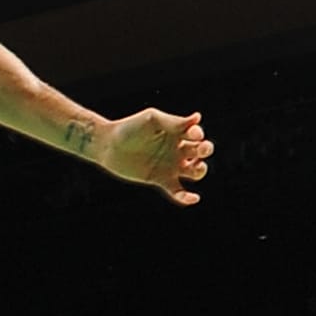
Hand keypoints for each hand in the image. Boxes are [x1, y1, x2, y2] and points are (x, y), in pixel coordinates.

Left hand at [96, 108, 212, 205]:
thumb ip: (173, 122)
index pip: (196, 134)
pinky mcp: (160, 180)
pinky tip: (193, 198)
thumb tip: (198, 118)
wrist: (108, 145)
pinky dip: (186, 197)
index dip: (198, 134)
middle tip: (201, 149)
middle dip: (206, 149)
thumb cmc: (129, 128)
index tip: (192, 134)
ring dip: (201, 170)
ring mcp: (170, 165)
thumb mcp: (152, 120)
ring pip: (195, 171)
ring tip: (196, 166)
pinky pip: (178, 191)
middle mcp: (176, 149)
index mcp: (176, 132)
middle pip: (201, 151)